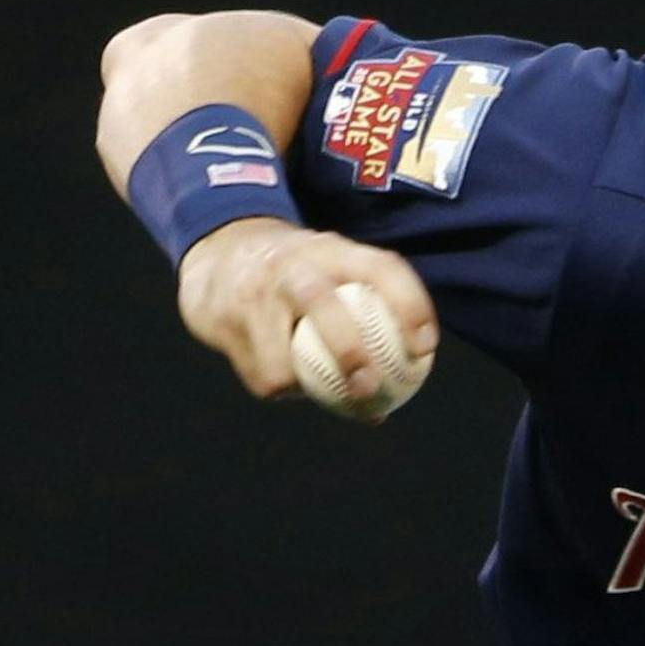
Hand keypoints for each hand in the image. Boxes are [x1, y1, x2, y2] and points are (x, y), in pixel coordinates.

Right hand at [176, 218, 437, 403]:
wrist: (219, 252)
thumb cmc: (299, 276)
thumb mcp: (332, 273)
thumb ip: (368, 316)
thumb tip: (396, 394)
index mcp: (330, 250)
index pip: (378, 267)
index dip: (408, 304)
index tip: (425, 347)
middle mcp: (290, 266)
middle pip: (319, 302)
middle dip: (348, 349)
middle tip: (371, 387)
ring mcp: (251, 293)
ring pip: (281, 357)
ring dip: (305, 385)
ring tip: (317, 389)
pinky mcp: (221, 320)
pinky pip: (260, 374)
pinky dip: (280, 388)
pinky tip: (286, 383)